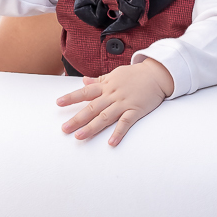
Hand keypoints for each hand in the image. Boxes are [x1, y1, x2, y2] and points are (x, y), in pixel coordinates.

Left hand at [56, 59, 174, 145]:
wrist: (158, 73)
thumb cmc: (135, 74)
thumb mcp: (115, 74)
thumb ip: (99, 79)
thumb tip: (83, 81)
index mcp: (107, 85)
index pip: (86, 92)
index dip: (71, 97)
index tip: (58, 103)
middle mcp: (113, 94)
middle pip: (92, 107)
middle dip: (77, 119)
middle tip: (64, 129)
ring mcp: (124, 103)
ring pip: (105, 116)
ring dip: (92, 127)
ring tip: (80, 137)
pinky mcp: (136, 110)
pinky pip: (126, 123)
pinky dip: (118, 133)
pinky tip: (110, 143)